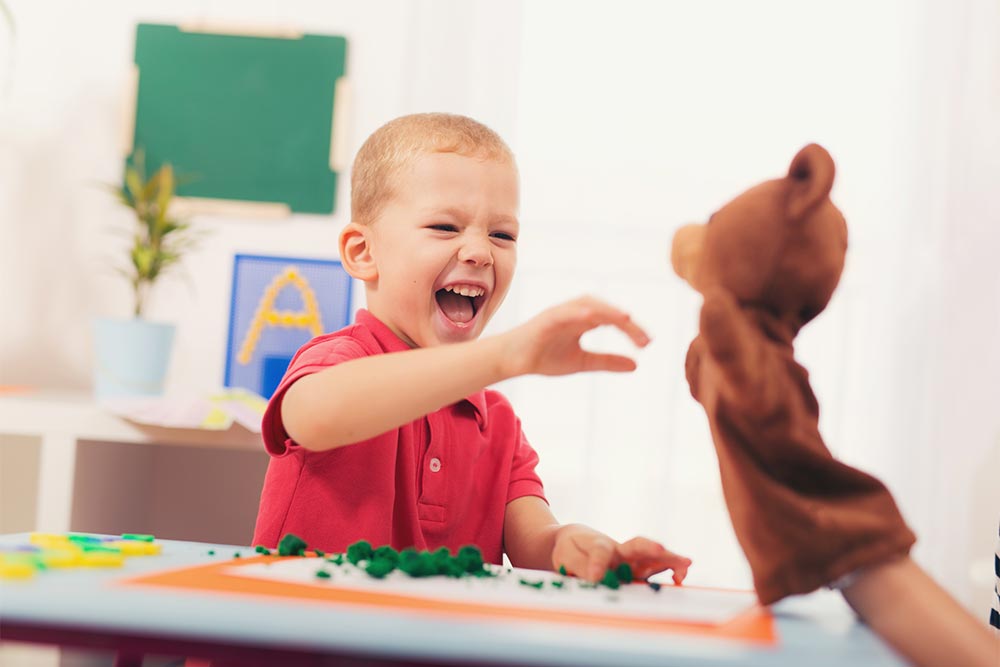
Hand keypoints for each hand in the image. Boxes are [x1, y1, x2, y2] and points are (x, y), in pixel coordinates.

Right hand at [500, 296, 649, 377]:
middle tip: (644, 340)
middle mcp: (575, 312)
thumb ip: (607, 361)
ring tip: (626, 320)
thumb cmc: (544, 357)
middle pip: (606, 311)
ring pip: (589, 306)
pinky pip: (564, 312)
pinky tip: (592, 316)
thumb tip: (636, 365)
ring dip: (608, 311)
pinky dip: (578, 312)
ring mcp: (561, 313)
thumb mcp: (582, 362)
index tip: (647, 345)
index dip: (632, 330)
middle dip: (626, 323)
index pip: (613, 320)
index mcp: (585, 320)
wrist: (512, 361)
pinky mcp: (546, 319)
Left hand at [551, 524, 691, 584]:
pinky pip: (655, 569)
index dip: (598, 563)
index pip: (601, 551)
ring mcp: (631, 560)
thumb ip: (581, 567)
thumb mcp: (566, 557)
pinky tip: (679, 578)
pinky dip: (669, 570)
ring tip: (684, 565)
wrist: (574, 541)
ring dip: (669, 560)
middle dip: (650, 549)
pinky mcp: (637, 570)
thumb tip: (598, 579)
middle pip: (638, 546)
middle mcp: (620, 550)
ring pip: (652, 557)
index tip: (595, 576)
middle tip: (661, 550)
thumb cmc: (570, 548)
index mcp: (598, 544)